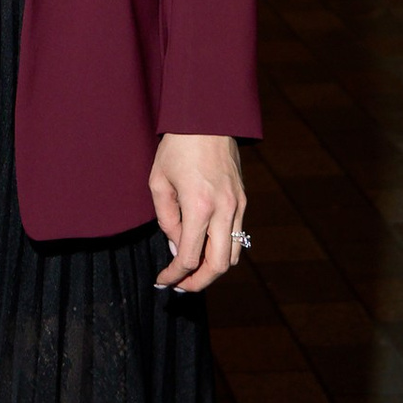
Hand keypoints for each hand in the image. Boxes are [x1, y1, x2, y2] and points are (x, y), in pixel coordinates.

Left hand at [149, 132, 245, 293]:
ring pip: (234, 255)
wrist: (207, 117)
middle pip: (218, 266)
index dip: (175, 275)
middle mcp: (224, 210)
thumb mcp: (159, 182)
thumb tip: (178, 247)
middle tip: (181, 286)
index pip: (189, 257)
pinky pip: (238, 235)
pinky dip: (223, 249)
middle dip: (199, 282)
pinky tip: (205, 247)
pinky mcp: (243, 199)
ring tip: (193, 271)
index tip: (163, 281)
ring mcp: (238, 205)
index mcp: (199, 206)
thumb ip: (167, 220)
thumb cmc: (177, 147)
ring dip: (214, 269)